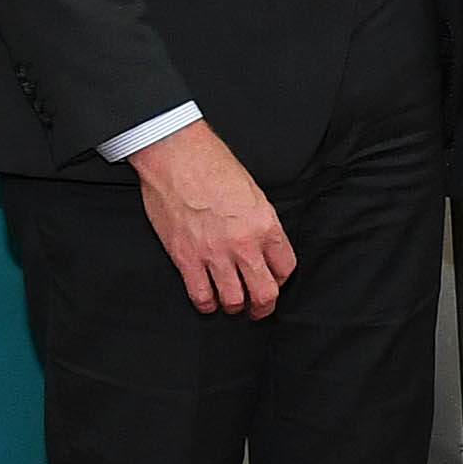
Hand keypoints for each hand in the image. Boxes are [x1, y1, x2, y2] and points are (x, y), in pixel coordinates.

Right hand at [132, 122, 293, 318]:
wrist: (177, 155)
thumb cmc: (212, 164)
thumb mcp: (252, 192)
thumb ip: (261, 222)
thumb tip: (262, 245)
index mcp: (265, 224)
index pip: (285, 267)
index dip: (280, 279)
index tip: (273, 279)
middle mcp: (244, 244)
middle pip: (264, 293)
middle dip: (263, 306)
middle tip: (259, 307)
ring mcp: (214, 254)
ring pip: (233, 301)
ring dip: (234, 306)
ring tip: (231, 303)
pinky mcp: (186, 258)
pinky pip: (201, 296)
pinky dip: (206, 304)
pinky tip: (207, 300)